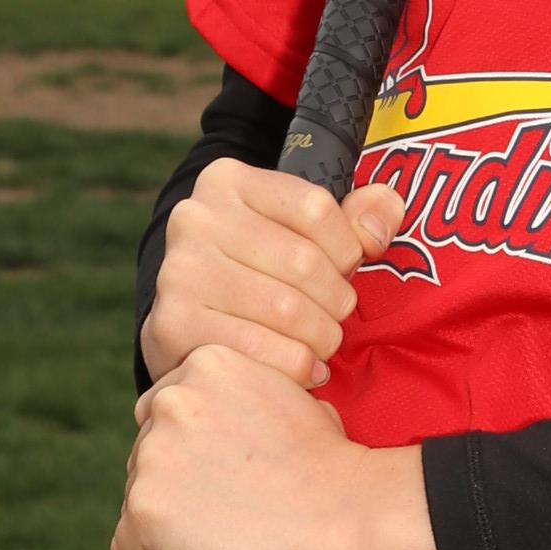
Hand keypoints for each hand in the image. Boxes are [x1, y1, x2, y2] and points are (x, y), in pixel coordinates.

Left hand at [112, 343, 442, 549]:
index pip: (168, 411)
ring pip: (140, 499)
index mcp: (205, 364)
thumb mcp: (290, 399)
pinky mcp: (145, 510)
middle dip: (180, 481)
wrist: (353, 515)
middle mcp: (170, 400)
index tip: (227, 472)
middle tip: (231, 506)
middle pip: (149, 453)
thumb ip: (242, 404)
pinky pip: (130, 547)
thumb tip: (224, 436)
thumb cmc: (335, 469)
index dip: (196, 449)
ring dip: (173, 520)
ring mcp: (152, 455)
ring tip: (230, 532)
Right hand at [143, 160, 404, 388]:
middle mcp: (194, 218)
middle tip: (338, 317)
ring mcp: (178, 271)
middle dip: (338, 299)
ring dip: (322, 336)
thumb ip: (358, 217)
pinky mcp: (172, 324)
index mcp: (227, 181)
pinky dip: (296, 366)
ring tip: (323, 343)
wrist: (195, 326)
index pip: (316, 208)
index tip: (347, 269)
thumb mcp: (308, 232)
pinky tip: (304, 368)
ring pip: (287, 309)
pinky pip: (260, 350)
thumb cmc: (263, 272)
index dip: (348, 248)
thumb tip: (378, 229)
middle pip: (304, 261)